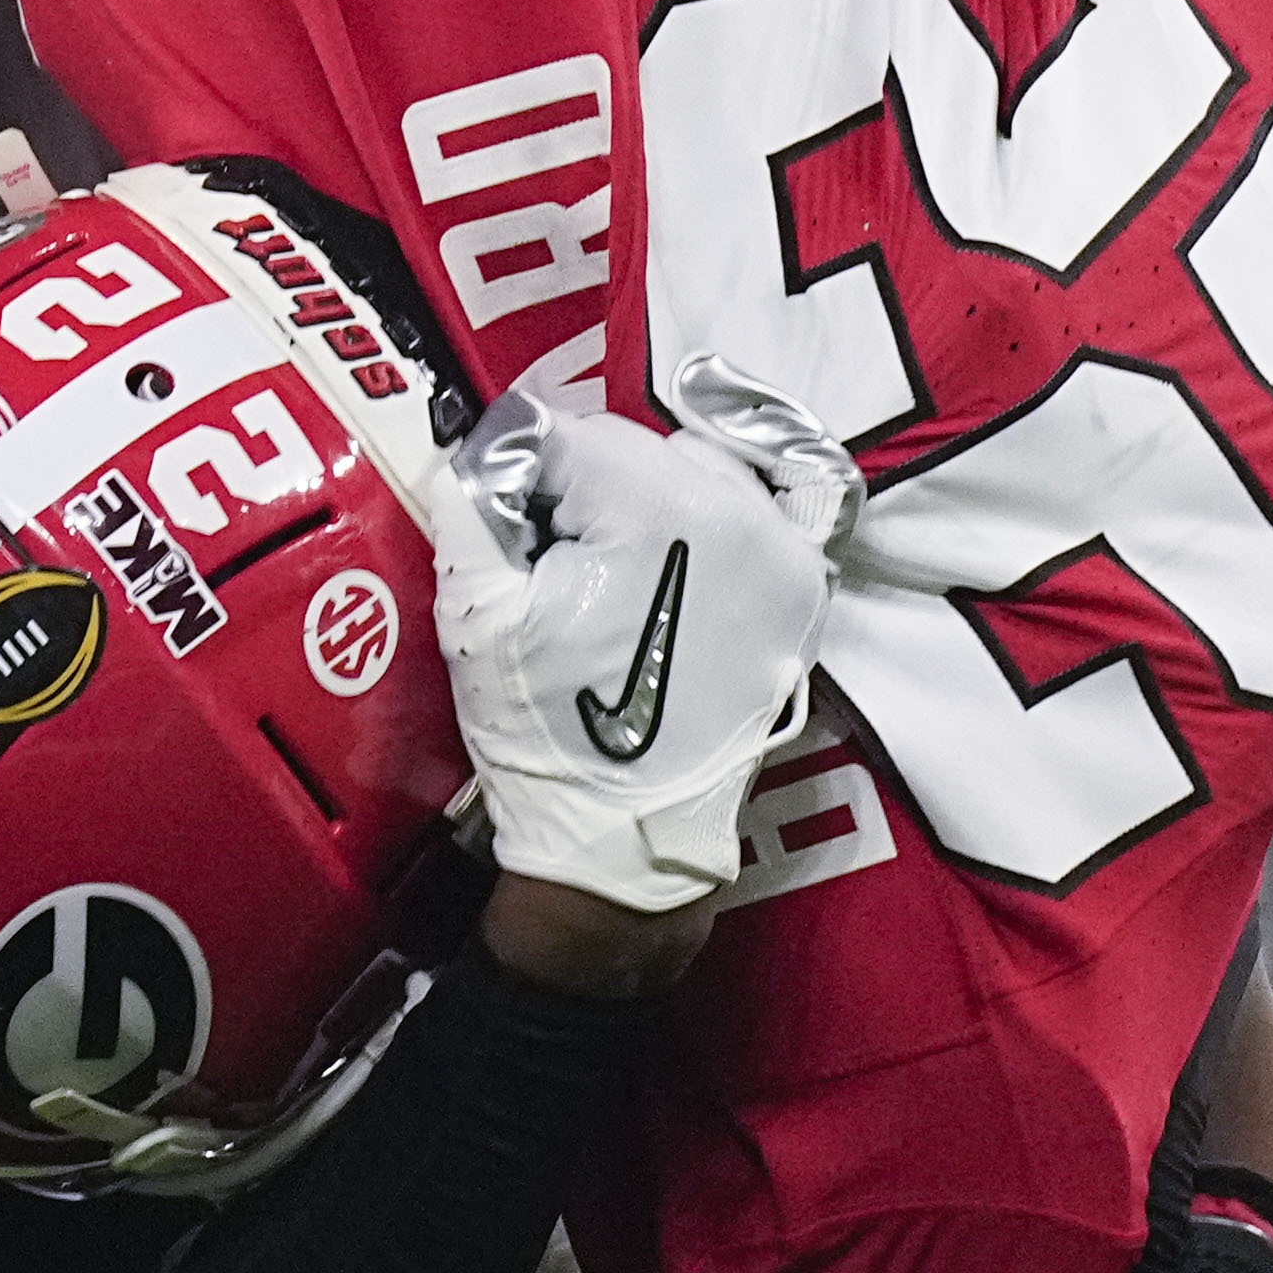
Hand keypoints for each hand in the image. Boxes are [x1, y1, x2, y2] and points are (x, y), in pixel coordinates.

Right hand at [416, 358, 855, 917]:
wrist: (624, 836)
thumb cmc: (552, 733)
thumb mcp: (479, 612)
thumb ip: (473, 500)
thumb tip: (486, 445)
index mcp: (659, 509)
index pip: (568, 436)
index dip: (515, 473)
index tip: (495, 510)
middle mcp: (740, 515)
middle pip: (635, 448)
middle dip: (581, 484)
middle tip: (544, 550)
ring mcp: (783, 554)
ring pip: (697, 467)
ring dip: (648, 492)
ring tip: (608, 562)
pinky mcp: (800, 591)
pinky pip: (773, 506)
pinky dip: (734, 502)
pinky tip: (694, 521)